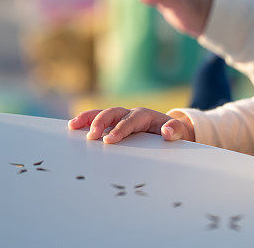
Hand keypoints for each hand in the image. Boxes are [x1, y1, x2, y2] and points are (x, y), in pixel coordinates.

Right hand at [68, 107, 194, 143]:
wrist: (172, 131)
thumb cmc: (174, 133)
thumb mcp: (180, 132)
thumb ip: (176, 131)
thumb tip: (167, 131)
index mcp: (144, 116)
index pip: (130, 121)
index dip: (120, 130)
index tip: (109, 140)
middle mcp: (130, 114)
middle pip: (113, 113)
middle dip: (101, 122)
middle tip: (91, 136)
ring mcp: (121, 118)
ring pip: (102, 114)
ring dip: (87, 118)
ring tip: (73, 126)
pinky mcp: (114, 125)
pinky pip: (98, 121)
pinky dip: (86, 122)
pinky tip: (73, 128)